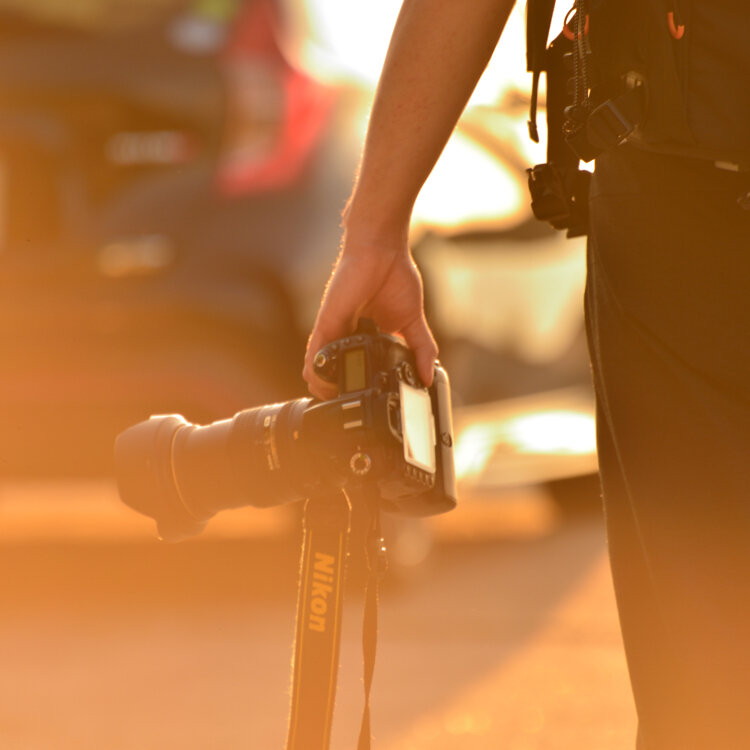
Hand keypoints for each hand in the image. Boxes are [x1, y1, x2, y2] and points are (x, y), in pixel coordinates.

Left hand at [303, 238, 437, 399]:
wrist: (383, 251)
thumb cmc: (395, 277)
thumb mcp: (413, 321)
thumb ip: (421, 348)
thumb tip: (430, 374)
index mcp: (364, 335)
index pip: (354, 367)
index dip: (353, 386)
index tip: (360, 402)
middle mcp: (346, 335)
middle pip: (332, 372)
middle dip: (335, 393)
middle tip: (345, 406)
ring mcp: (335, 330)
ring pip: (318, 367)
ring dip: (322, 387)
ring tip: (333, 399)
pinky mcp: (328, 322)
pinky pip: (315, 352)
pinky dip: (317, 370)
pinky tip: (321, 383)